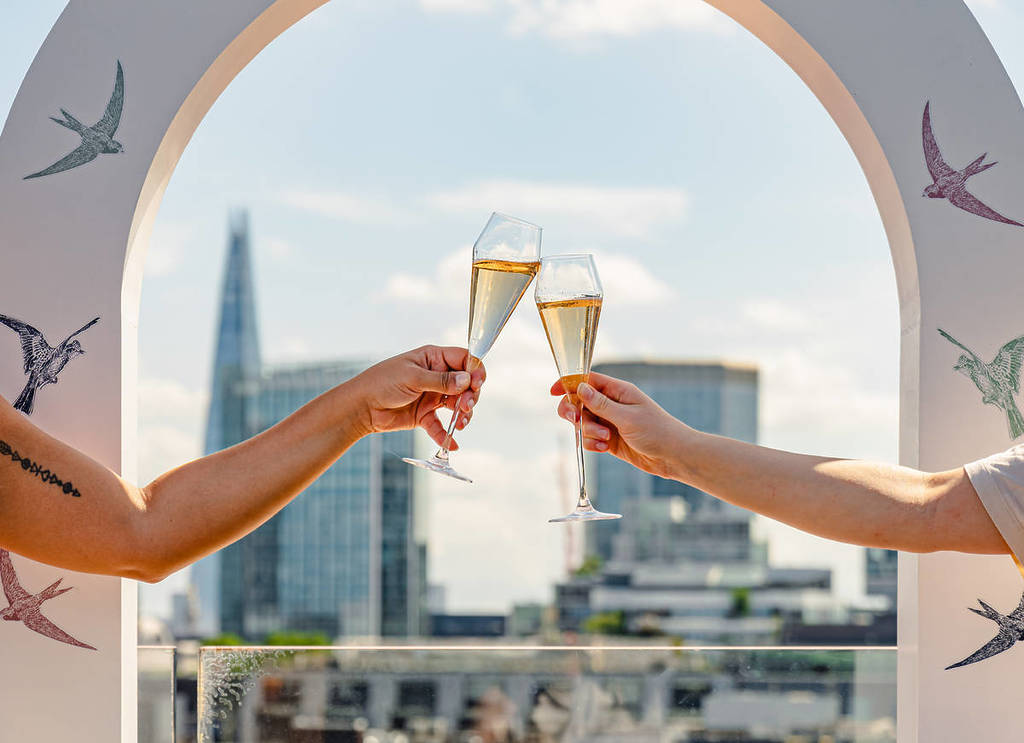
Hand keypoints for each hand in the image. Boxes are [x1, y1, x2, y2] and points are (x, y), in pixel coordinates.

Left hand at [355, 345, 484, 447]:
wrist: (361, 407)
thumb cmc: (382, 382)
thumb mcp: (412, 377)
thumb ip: (441, 380)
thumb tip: (466, 380)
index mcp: (433, 359)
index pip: (464, 360)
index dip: (474, 370)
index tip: (477, 383)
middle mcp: (436, 376)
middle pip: (466, 384)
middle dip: (471, 395)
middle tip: (467, 405)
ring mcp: (431, 396)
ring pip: (458, 404)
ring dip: (463, 414)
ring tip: (461, 423)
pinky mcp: (424, 415)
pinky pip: (441, 425)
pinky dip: (447, 435)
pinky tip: (452, 443)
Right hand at [550, 372, 683, 477]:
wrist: (673, 456)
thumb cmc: (657, 432)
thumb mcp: (627, 417)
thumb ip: (601, 404)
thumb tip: (580, 388)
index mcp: (618, 391)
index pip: (588, 380)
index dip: (569, 384)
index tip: (554, 391)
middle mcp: (612, 405)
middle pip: (580, 402)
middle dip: (575, 413)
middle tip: (576, 421)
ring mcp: (610, 422)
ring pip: (583, 423)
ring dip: (588, 432)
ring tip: (605, 439)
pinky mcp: (609, 440)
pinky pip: (590, 439)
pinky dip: (592, 444)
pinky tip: (605, 448)